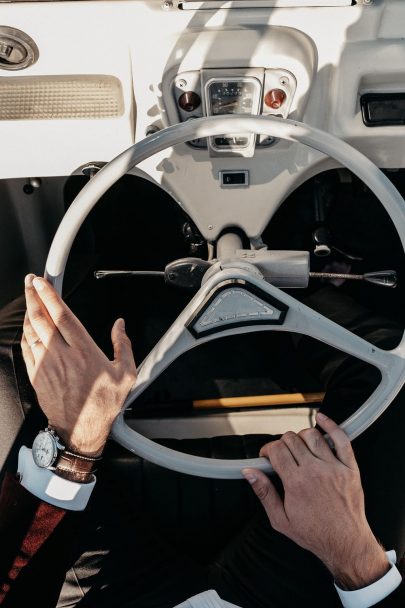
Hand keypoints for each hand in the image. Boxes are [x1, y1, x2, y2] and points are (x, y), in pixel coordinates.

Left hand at [21, 274, 136, 455]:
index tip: (42, 282)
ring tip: (29, 298)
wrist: (81, 430)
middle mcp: (62, 355)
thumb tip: (120, 325)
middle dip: (33, 296)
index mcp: (84, 351)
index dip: (50, 296)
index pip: (62, 316)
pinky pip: (26, 348)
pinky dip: (26, 333)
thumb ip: (123, 345)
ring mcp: (46, 365)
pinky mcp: (37, 375)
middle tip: (30, 282)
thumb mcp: (126, 374)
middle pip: (42, 318)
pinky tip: (28, 326)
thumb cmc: (102, 404)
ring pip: (31, 331)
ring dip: (28, 312)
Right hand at [243, 413, 389, 589]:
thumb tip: (249, 472)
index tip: (268, 456)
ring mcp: (334, 467)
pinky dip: (331, 425)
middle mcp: (315, 471)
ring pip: (312, 435)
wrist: (346, 543)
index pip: (276, 450)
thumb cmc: (315, 534)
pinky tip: (322, 419)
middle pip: (292, 439)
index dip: (268, 450)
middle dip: (282, 444)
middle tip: (283, 455)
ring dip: (301, 437)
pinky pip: (341, 439)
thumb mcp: (281, 519)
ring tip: (300, 448)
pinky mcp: (350, 468)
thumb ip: (264, 492)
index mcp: (296, 483)